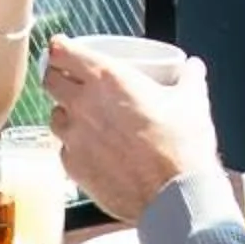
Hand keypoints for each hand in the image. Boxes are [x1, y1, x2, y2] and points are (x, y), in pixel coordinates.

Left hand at [43, 42, 220, 223]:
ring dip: (66, 113)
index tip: (62, 47)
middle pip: (50, 81)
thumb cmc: (181, 147)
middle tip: (70, 79)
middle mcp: (83, 105)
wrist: (174, 196)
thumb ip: (190, 79)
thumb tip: (194, 67)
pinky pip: (65, 150)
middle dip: (57, 76)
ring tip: (84, 117)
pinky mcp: (73, 167)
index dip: (60, 47)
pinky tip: (93, 150)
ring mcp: (75, 138)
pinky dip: (75, 146)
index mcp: (108, 79)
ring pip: (55, 116)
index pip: (63, 53)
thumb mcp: (192, 102)